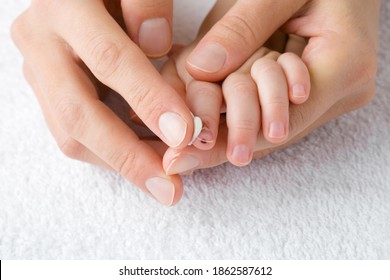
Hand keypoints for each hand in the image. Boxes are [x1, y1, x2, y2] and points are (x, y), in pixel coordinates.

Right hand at [11, 0, 200, 205]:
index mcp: (65, 5)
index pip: (110, 60)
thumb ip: (145, 3)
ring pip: (70, 134)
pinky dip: (109, 154)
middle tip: (169, 189)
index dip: (149, 100)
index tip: (184, 135)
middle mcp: (41, 42)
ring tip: (160, 183)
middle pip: (79, 114)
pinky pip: (72, 134)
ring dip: (119, 164)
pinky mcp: (46, 92)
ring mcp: (38, 71)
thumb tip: (155, 47)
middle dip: (128, 156)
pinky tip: (141, 163)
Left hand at [162, 0, 380, 173]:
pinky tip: (211, 120)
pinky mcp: (316, 92)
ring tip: (188, 143)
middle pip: (273, 131)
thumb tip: (202, 67)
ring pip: (270, 125)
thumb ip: (244, 26)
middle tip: (179, 157)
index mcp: (344, 64)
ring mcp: (330, 95)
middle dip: (223, 138)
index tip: (184, 155)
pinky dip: (241, 112)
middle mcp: (342, 91)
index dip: (231, 136)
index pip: (281, 119)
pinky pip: (273, 110)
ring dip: (229, 127)